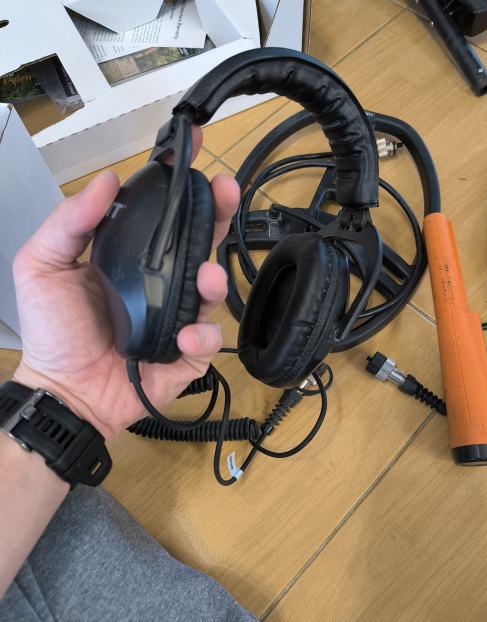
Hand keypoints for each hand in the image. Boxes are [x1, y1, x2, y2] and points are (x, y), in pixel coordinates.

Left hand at [12, 128, 239, 439]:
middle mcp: (159, 282)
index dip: (178, 184)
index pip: (161, 214)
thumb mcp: (43, 266)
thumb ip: (70, 221)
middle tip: (225, 192)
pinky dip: (201, 337)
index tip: (190, 150)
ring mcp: (176, 317)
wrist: (64, 390)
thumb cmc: (54, 331)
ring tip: (208, 277)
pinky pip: (206, 341)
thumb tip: (106, 180)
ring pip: (212, 291)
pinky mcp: (185, 354)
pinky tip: (184, 335)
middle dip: (218, 213)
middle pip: (199, 242)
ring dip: (216, 279)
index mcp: (130, 257)